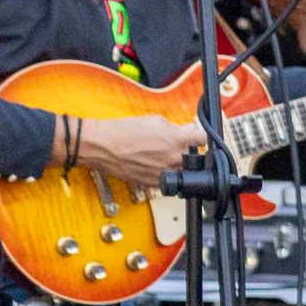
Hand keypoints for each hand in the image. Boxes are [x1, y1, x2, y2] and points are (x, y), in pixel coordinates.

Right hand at [75, 114, 207, 183]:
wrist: (102, 147)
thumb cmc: (124, 131)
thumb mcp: (154, 121)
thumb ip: (175, 128)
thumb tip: (186, 131)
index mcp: (178, 140)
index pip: (203, 140)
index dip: (199, 137)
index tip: (196, 137)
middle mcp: (175, 159)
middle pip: (195, 157)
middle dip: (189, 151)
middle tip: (177, 145)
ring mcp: (166, 173)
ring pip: (182, 170)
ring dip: (178, 164)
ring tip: (162, 155)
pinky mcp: (155, 184)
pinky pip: (168, 179)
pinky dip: (165, 173)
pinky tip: (153, 164)